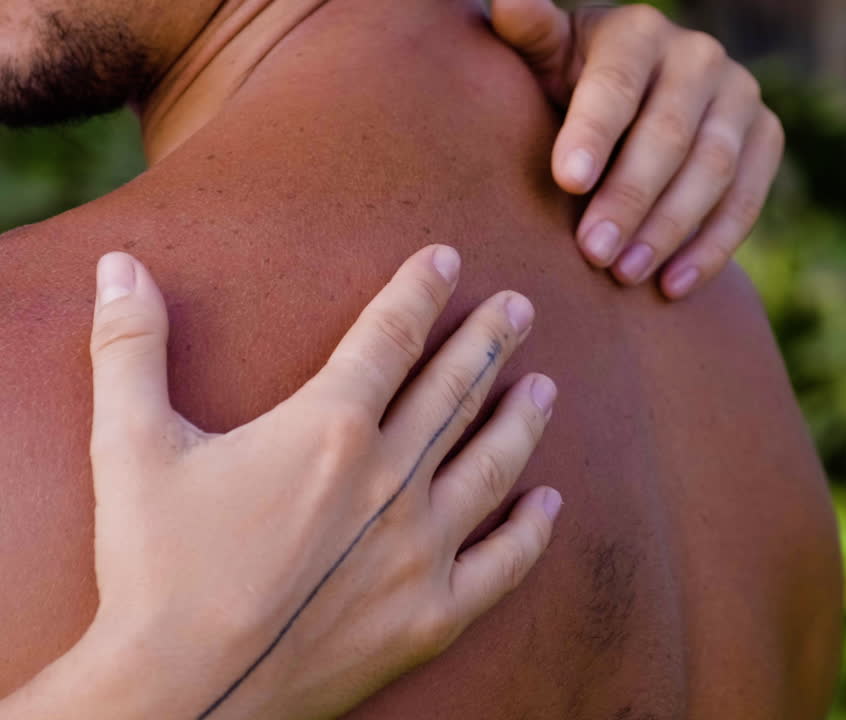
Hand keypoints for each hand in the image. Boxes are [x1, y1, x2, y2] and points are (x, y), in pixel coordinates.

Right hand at [6, 248, 561, 719]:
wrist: (182, 694)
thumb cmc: (156, 569)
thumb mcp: (132, 447)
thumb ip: (130, 349)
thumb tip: (118, 265)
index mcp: (329, 429)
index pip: (389, 338)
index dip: (419, 292)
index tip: (447, 260)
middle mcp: (391, 480)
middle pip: (454, 391)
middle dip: (491, 342)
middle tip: (522, 307)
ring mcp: (421, 550)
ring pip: (491, 465)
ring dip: (521, 421)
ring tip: (545, 386)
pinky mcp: (432, 615)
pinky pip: (503, 564)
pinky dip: (530, 531)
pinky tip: (550, 504)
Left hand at [492, 0, 784, 299]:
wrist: (631, 106)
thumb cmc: (569, 85)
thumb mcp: (543, 56)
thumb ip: (528, 32)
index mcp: (637, 31)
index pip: (618, 83)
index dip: (594, 131)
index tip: (566, 182)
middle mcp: (698, 55)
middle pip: (669, 133)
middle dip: (630, 198)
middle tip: (593, 252)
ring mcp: (740, 95)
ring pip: (714, 169)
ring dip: (670, 228)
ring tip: (626, 274)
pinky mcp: (767, 137)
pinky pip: (749, 199)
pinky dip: (712, 247)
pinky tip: (672, 285)